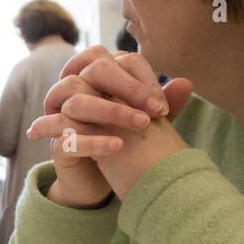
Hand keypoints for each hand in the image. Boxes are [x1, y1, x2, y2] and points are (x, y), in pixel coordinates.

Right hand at [29, 47, 193, 205]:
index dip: (142, 78)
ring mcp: (61, 117)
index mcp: (98, 80)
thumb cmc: (122, 144)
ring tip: (142, 125)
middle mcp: (76, 92)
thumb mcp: (147, 124)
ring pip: (77, 101)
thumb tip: (186, 82)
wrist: (98, 182)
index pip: (117, 60)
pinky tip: (118, 147)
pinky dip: (94, 141)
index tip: (162, 105)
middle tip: (154, 110)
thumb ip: (163, 105)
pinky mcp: (57, 146)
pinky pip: (67, 137)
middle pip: (94, 70)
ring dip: (112, 111)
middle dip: (128, 87)